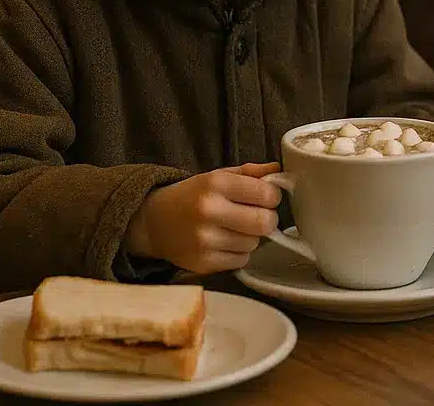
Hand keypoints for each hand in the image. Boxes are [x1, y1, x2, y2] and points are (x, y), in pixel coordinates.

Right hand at [125, 162, 282, 273]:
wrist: (154, 222)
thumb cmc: (192, 195)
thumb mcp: (218, 175)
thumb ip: (250, 172)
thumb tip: (279, 170)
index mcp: (215, 183)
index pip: (267, 194)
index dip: (272, 197)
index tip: (265, 197)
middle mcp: (209, 211)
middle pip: (265, 222)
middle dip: (267, 219)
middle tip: (257, 215)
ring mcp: (204, 240)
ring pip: (254, 243)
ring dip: (251, 237)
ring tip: (235, 228)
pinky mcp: (203, 263)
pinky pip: (241, 260)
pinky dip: (239, 253)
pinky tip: (224, 242)